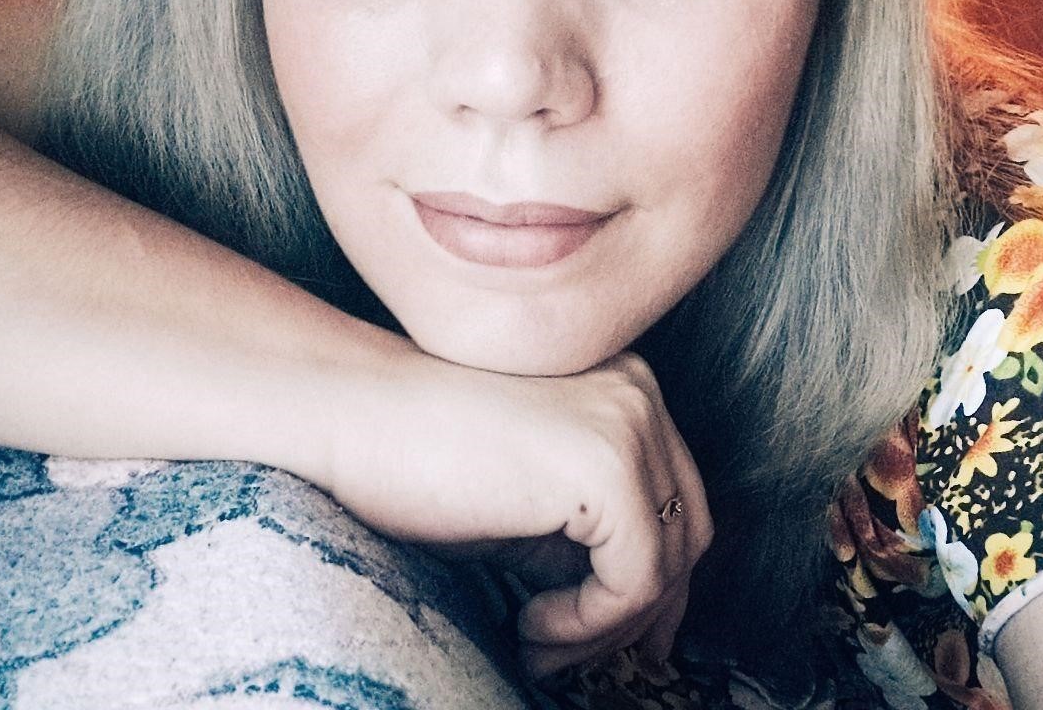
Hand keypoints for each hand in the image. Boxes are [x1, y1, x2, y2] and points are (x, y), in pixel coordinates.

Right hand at [291, 346, 711, 677]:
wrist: (354, 415)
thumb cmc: (421, 458)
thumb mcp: (527, 501)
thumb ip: (588, 534)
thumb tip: (644, 614)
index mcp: (624, 387)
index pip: (676, 501)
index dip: (653, 583)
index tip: (609, 639)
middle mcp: (639, 394)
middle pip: (688, 530)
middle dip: (645, 611)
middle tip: (578, 655)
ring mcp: (629, 422)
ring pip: (670, 560)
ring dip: (611, 626)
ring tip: (539, 644)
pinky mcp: (607, 462)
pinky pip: (638, 577)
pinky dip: (592, 623)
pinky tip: (531, 626)